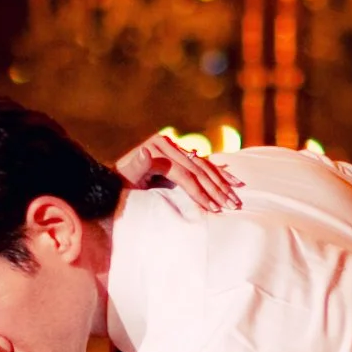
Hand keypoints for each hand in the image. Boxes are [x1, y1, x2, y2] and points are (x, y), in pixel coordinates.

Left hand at [115, 129, 241, 217]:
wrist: (116, 179)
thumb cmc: (121, 183)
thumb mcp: (126, 177)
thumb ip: (137, 166)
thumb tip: (145, 153)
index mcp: (157, 148)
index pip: (185, 174)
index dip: (200, 192)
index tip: (214, 208)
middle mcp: (168, 144)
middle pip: (198, 169)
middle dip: (216, 189)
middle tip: (231, 205)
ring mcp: (176, 147)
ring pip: (205, 166)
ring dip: (223, 183)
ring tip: (236, 198)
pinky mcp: (181, 153)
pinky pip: (205, 164)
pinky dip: (220, 174)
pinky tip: (235, 181)